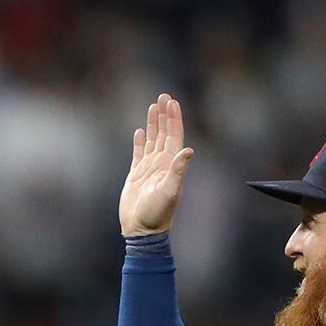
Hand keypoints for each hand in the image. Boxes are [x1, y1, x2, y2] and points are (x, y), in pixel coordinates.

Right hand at [120, 93, 196, 236]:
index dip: (174, 118)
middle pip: (164, 133)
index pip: (174, 135)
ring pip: (153, 139)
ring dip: (153, 123)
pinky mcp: (137, 175)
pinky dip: (140, 141)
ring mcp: (149, 168)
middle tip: (163, 96)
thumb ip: (178, 171)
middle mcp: (162, 163)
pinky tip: (140, 132)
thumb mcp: (170, 191)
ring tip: (153, 107)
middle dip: (164, 114)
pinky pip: (139, 153)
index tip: (172, 102)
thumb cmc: (157, 214)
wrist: (142, 229)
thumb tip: (189, 150)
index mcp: (171, 164)